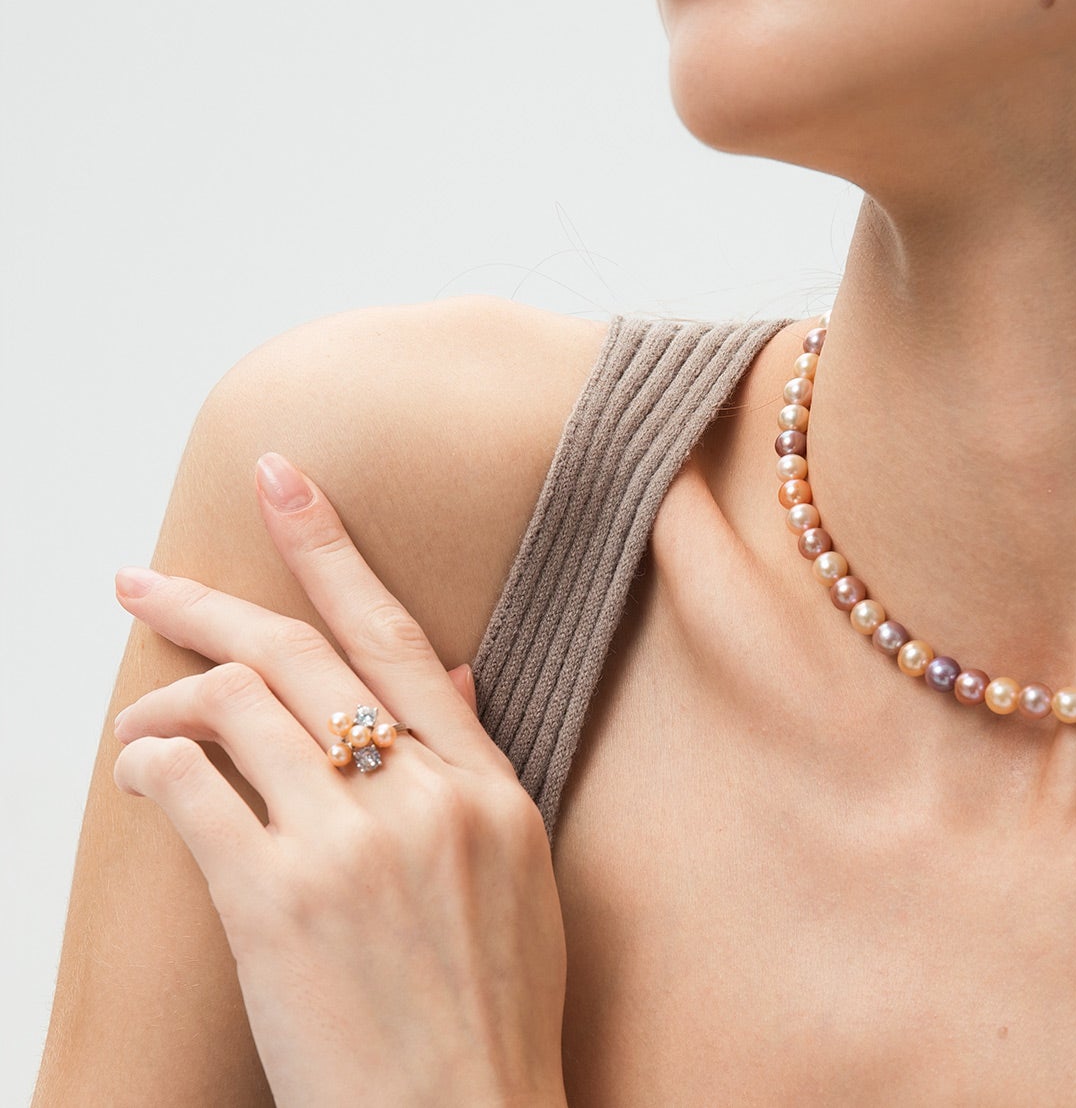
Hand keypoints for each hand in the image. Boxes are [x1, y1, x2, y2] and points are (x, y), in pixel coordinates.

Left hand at [110, 451, 568, 1107]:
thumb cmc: (490, 1013)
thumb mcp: (515, 874)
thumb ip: (476, 766)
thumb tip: (453, 679)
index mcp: (484, 785)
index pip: (399, 636)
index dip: (331, 548)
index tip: (279, 481)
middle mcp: (423, 796)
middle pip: (300, 655)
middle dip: (208, 601)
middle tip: (140, 578)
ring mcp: (353, 845)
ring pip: (236, 708)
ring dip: (167, 702)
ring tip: (140, 724)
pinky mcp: (279, 904)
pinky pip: (194, 790)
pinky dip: (152, 765)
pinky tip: (140, 773)